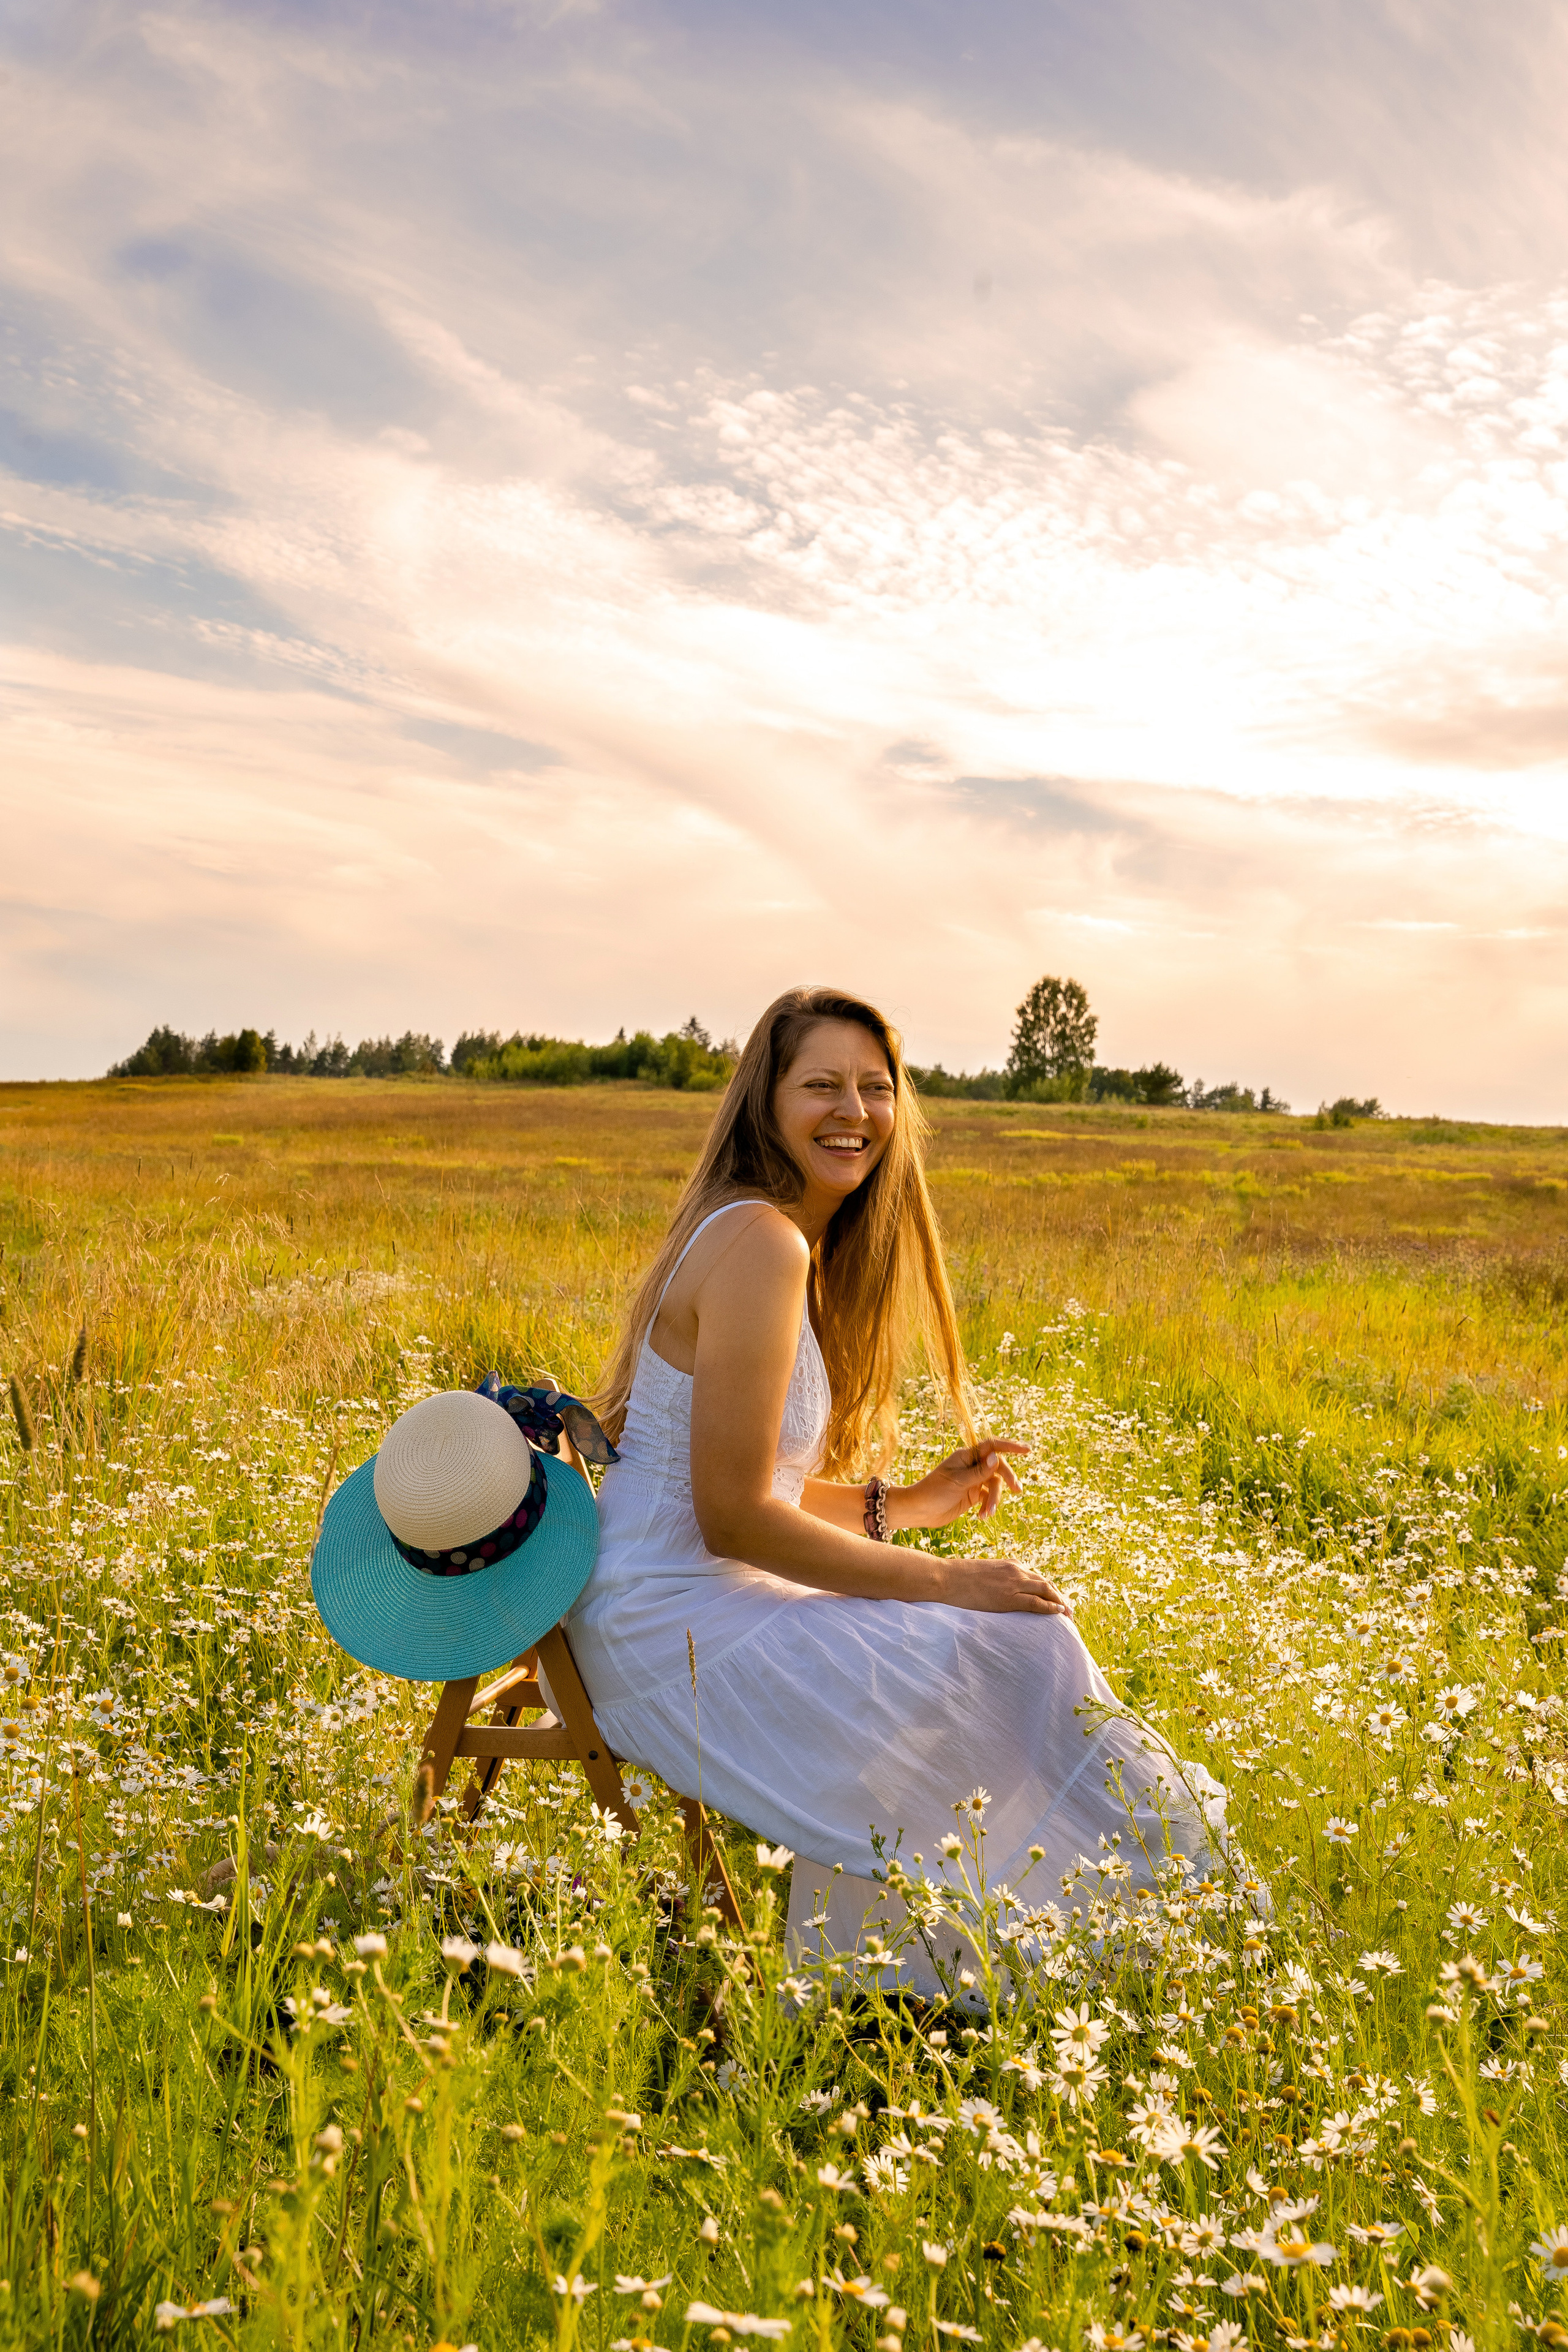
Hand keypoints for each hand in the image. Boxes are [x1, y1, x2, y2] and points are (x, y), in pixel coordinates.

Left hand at [905, 1437, 1028, 1528]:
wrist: (919, 1511)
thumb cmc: (933, 1491)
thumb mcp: (958, 1482)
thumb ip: (979, 1472)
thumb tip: (997, 1457)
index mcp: (966, 1456)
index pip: (992, 1446)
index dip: (1010, 1446)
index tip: (1027, 1450)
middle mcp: (971, 1466)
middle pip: (998, 1467)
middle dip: (1008, 1478)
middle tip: (1017, 1490)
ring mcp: (973, 1481)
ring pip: (995, 1485)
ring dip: (994, 1500)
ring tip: (988, 1513)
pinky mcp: (973, 1495)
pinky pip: (988, 1498)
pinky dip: (987, 1507)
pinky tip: (982, 1516)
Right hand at [936, 1558, 1071, 1615]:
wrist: (946, 1578)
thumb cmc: (959, 1578)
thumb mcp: (984, 1574)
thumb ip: (999, 1580)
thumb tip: (1002, 1592)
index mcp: (1010, 1564)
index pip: (1037, 1578)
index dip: (1050, 1591)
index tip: (1057, 1601)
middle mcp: (1016, 1571)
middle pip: (1046, 1583)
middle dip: (1060, 1597)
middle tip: (1069, 1611)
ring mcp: (1013, 1583)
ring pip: (1046, 1591)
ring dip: (1060, 1603)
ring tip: (1068, 1615)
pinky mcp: (1008, 1597)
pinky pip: (1036, 1602)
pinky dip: (1050, 1607)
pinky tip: (1058, 1613)